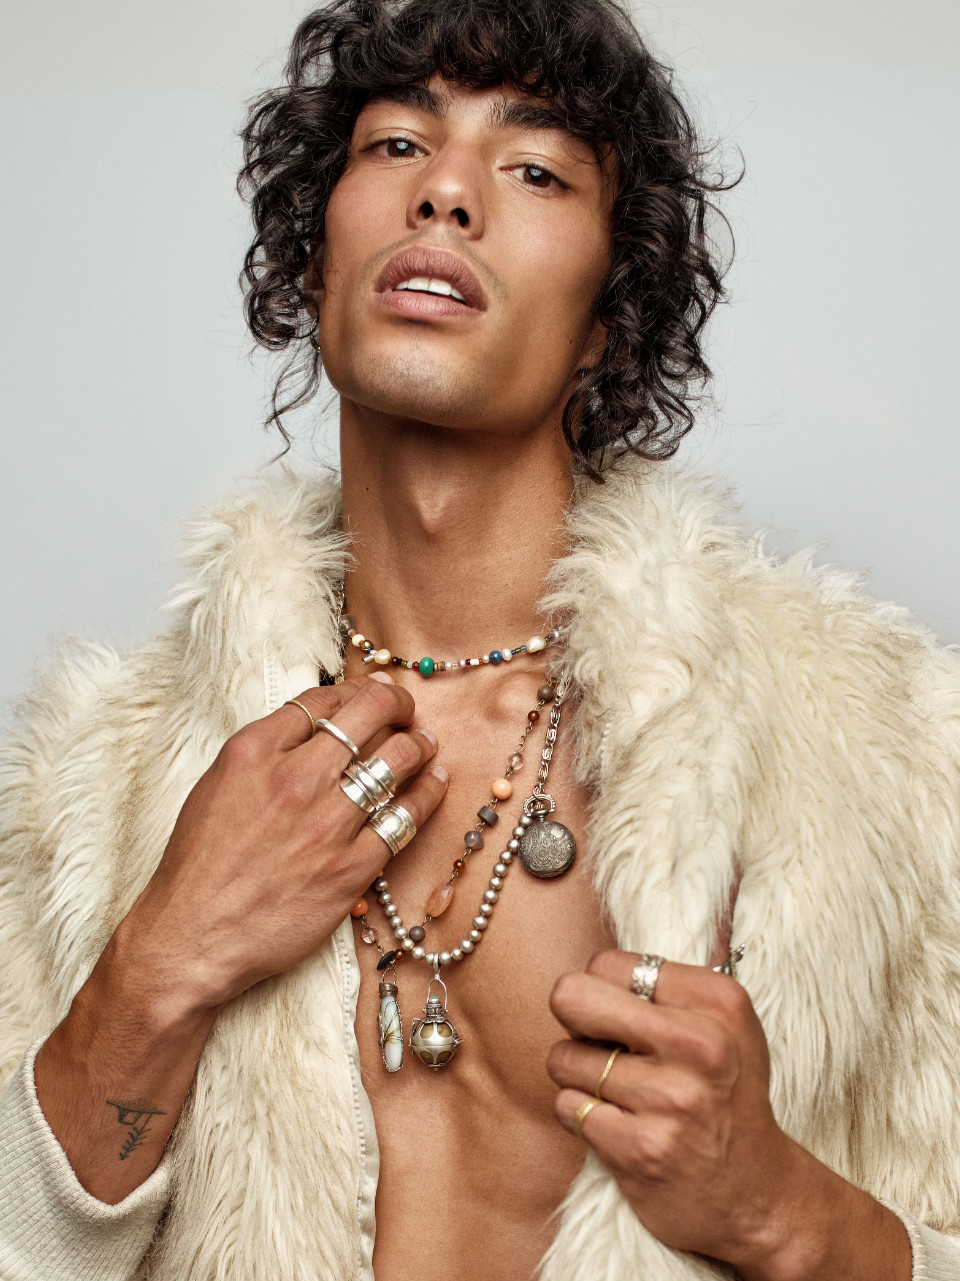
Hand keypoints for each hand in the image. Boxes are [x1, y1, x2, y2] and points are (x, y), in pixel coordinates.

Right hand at [117, 675, 446, 1014]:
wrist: (192, 938)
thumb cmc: (199, 866)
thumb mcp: (217, 785)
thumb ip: (264, 751)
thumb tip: (313, 723)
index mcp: (254, 752)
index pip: (324, 698)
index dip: (357, 688)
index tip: (372, 691)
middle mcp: (294, 779)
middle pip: (369, 713)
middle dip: (397, 702)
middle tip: (405, 710)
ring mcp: (327, 824)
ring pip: (398, 759)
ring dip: (420, 744)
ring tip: (425, 744)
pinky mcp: (351, 868)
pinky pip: (406, 819)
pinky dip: (428, 794)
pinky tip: (435, 783)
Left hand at [546, 952, 911, 1280]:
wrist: (757, 1196)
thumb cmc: (727, 1096)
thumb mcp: (726, 1024)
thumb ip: (669, 985)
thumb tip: (598, 959)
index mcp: (717, 1001)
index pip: (607, 963)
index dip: (603, 992)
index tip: (628, 1020)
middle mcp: (698, 1044)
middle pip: (572, 997)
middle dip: (575, 1022)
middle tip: (603, 1047)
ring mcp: (669, 1099)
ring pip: (563, 1059)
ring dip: (578, 1077)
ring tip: (618, 1093)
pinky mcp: (641, 1149)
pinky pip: (566, 1107)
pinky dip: (580, 1116)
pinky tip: (617, 1125)